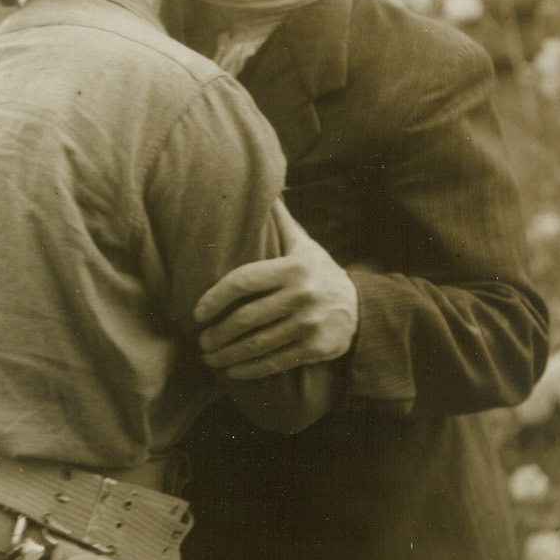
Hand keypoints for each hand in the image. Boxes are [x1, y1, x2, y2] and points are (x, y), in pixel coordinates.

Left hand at [193, 201, 357, 378]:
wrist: (362, 308)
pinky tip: (232, 371)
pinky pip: (275, 362)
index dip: (215, 297)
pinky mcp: (316, 348)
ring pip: (258, 343)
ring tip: (210, 356)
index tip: (197, 312)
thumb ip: (280, 222)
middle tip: (202, 341)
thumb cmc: (319, 273)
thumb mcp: (303, 245)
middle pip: (247, 317)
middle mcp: (302, 295)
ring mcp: (309, 323)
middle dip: (218, 332)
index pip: (243, 281)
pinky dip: (249, 369)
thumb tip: (264, 189)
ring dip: (228, 354)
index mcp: (293, 267)